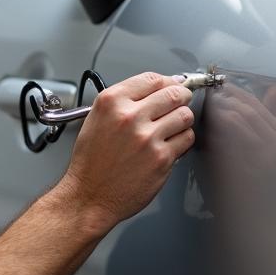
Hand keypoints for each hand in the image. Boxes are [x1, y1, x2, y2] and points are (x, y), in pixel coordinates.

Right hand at [56, 72, 193, 230]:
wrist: (89, 196)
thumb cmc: (91, 163)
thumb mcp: (97, 119)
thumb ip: (123, 101)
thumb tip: (153, 90)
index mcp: (111, 102)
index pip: (151, 78)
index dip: (167, 81)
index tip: (171, 84)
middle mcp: (129, 116)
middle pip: (173, 93)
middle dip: (181, 96)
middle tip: (180, 101)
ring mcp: (147, 138)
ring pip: (184, 115)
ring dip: (182, 119)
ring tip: (173, 126)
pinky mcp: (161, 158)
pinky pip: (186, 139)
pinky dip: (182, 140)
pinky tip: (171, 144)